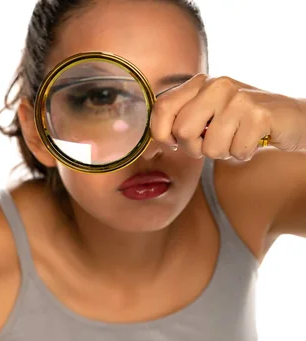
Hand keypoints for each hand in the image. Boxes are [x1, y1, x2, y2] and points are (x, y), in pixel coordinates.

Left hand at [149, 74, 305, 159]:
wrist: (292, 118)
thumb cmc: (243, 120)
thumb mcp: (207, 114)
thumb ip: (179, 122)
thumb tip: (150, 149)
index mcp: (199, 83)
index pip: (162, 108)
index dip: (162, 134)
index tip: (175, 143)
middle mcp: (216, 85)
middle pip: (182, 131)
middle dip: (195, 148)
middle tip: (212, 142)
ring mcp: (238, 98)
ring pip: (209, 148)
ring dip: (223, 153)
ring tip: (236, 138)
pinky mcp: (259, 114)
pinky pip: (235, 152)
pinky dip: (243, 154)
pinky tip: (252, 139)